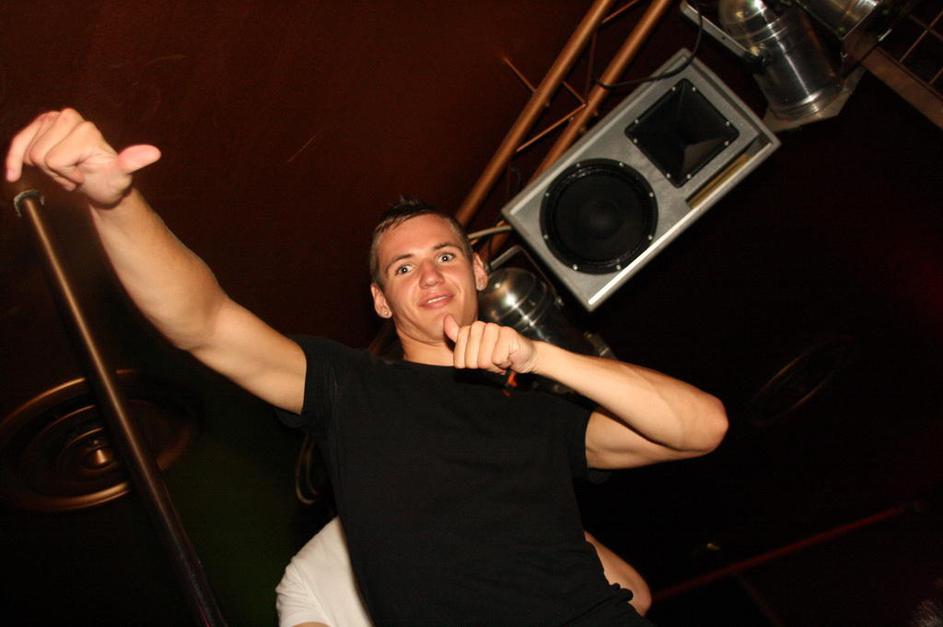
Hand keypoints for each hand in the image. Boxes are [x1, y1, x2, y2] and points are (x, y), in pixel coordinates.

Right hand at [5, 108, 159, 206]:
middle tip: (74, 174)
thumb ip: (132, 163)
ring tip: (66, 171)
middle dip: (55, 172)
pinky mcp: (40, 126)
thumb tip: (153, 153)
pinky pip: (17, 144)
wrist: (100, 184)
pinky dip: (14, 161)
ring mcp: (52, 119)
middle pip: (39, 155)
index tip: (83, 177)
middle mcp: (69, 117)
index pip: (55, 159)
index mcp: (87, 129)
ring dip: (44, 170)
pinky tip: (14, 175)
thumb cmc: (110, 182)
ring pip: (28, 153)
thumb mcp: (121, 176)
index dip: (66, 174)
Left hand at [443, 314, 537, 373]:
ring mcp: (495, 328)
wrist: (523, 356)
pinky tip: (508, 356)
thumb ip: (458, 336)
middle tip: (492, 360)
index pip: (459, 357)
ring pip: (484, 360)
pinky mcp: (508, 334)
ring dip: (494, 365)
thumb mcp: (474, 350)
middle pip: (471, 360)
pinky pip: (498, 358)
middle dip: (482, 366)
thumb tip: (445, 319)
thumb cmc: (498, 354)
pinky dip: (504, 363)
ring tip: (500, 358)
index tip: (478, 360)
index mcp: (471, 329)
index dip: (469, 364)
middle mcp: (481, 326)